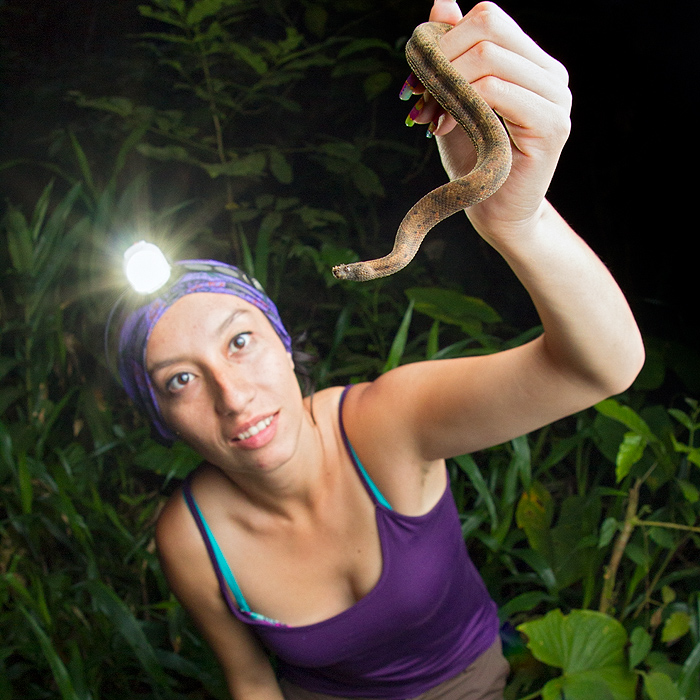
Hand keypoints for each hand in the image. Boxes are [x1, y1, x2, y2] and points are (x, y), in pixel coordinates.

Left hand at [406, 1, 571, 241]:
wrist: (497, 215)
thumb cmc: (475, 162)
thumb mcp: (456, 103)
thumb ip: (453, 58)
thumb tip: (442, 3)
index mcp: (532, 64)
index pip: (488, 18)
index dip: (444, 40)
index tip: (417, 78)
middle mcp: (552, 75)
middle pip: (487, 28)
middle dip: (441, 60)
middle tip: (418, 98)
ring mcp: (557, 99)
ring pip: (489, 58)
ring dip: (446, 84)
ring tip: (429, 116)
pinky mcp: (551, 126)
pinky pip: (496, 91)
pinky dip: (461, 103)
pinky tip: (445, 128)